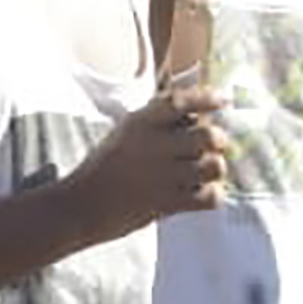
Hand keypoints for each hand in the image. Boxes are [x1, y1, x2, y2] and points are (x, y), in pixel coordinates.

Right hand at [68, 88, 227, 235]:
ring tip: (205, 173)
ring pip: (213, 166)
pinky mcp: (165, 203)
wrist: (79, 206)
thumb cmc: (105, 167)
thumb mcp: (125, 132)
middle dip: (219, 140)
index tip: (224, 100)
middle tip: (214, 146)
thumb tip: (197, 113)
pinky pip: (208, 197)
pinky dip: (212, 196)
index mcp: (141, 123)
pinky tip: (201, 194)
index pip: (181, 101)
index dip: (207, 97)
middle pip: (208, 135)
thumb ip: (157, 121)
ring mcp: (161, 175)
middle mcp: (153, 145)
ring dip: (215, 169)